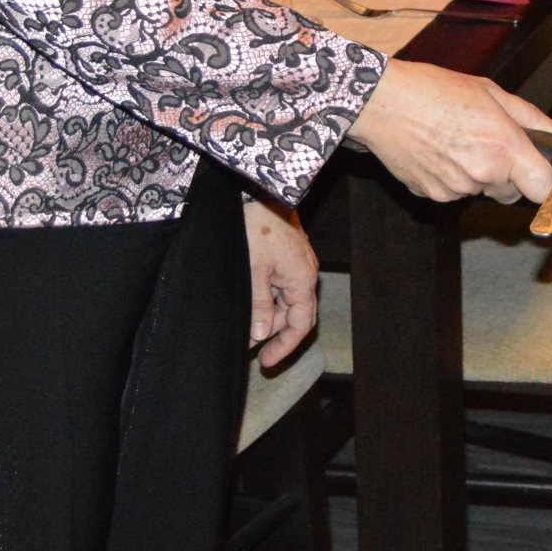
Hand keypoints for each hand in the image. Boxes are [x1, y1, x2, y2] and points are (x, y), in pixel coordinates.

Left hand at [244, 196, 318, 367]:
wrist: (257, 188)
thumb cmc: (255, 227)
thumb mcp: (252, 272)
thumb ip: (259, 306)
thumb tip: (261, 335)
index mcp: (302, 279)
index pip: (301, 325)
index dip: (285, 346)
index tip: (266, 361)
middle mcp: (306, 272)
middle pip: (295, 314)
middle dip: (275, 333)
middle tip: (249, 347)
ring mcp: (298, 261)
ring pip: (287, 299)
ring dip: (269, 315)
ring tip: (245, 325)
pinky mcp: (287, 253)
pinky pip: (282, 284)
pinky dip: (268, 298)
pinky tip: (251, 301)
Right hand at [345, 60, 551, 203]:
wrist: (382, 102)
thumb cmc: (433, 90)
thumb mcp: (490, 93)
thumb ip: (529, 118)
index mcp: (503, 147)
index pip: (542, 189)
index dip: (544, 181)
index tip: (539, 171)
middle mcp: (481, 174)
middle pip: (510, 191)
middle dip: (506, 173)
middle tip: (487, 142)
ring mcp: (455, 189)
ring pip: (479, 190)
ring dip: (476, 174)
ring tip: (455, 140)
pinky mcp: (431, 195)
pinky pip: (452, 192)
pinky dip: (450, 178)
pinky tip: (437, 150)